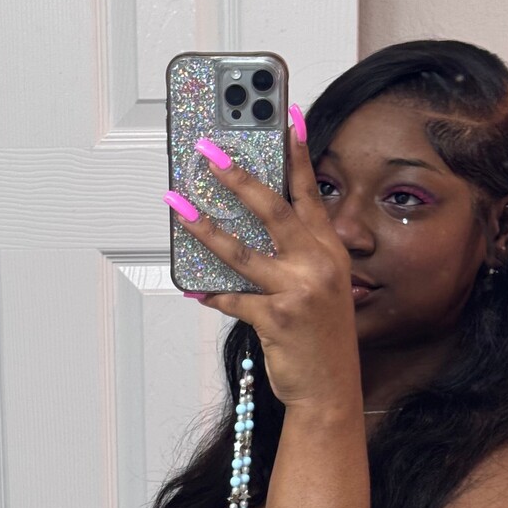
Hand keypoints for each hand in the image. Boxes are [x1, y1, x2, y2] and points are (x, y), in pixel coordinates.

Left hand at [166, 108, 359, 407]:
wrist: (329, 389)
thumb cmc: (319, 339)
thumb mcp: (320, 289)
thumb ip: (294, 257)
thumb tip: (243, 230)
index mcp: (329, 252)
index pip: (310, 193)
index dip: (299, 154)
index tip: (287, 118)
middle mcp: (318, 264)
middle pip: (272, 208)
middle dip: (237, 177)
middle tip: (208, 154)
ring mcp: (298, 290)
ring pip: (241, 251)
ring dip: (204, 227)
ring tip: (178, 208)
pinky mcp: (276, 318)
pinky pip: (233, 298)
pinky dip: (211, 294)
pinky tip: (192, 287)